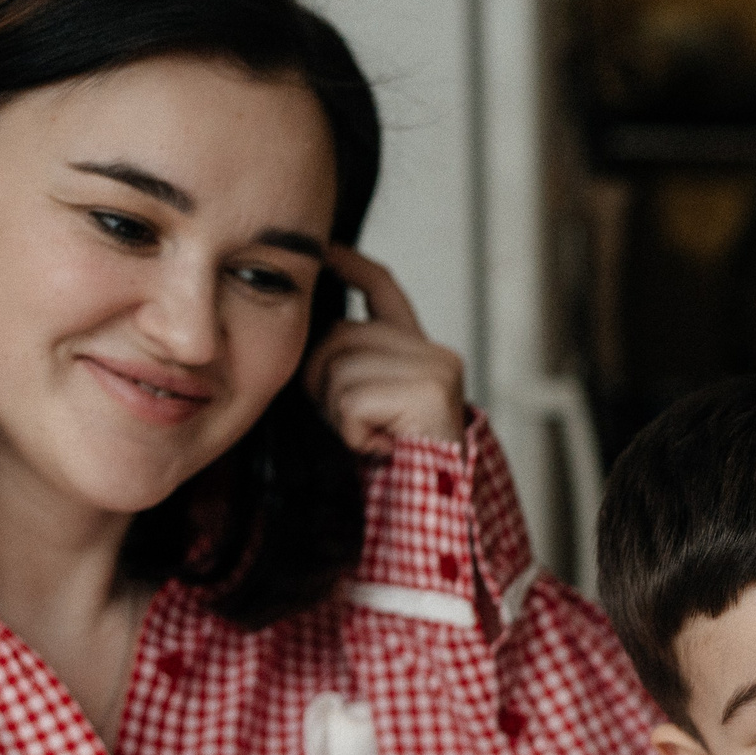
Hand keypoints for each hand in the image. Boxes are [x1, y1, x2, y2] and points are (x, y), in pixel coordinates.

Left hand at [306, 245, 465, 455]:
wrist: (439, 507)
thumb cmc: (401, 462)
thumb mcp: (371, 403)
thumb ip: (355, 364)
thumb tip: (316, 338)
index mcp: (422, 352)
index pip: (383, 289)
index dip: (351, 265)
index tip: (326, 248)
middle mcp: (436, 353)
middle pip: (341, 336)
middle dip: (323, 380)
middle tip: (352, 422)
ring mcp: (436, 370)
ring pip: (340, 369)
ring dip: (338, 412)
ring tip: (371, 437)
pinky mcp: (428, 393)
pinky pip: (352, 401)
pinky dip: (352, 431)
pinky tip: (380, 446)